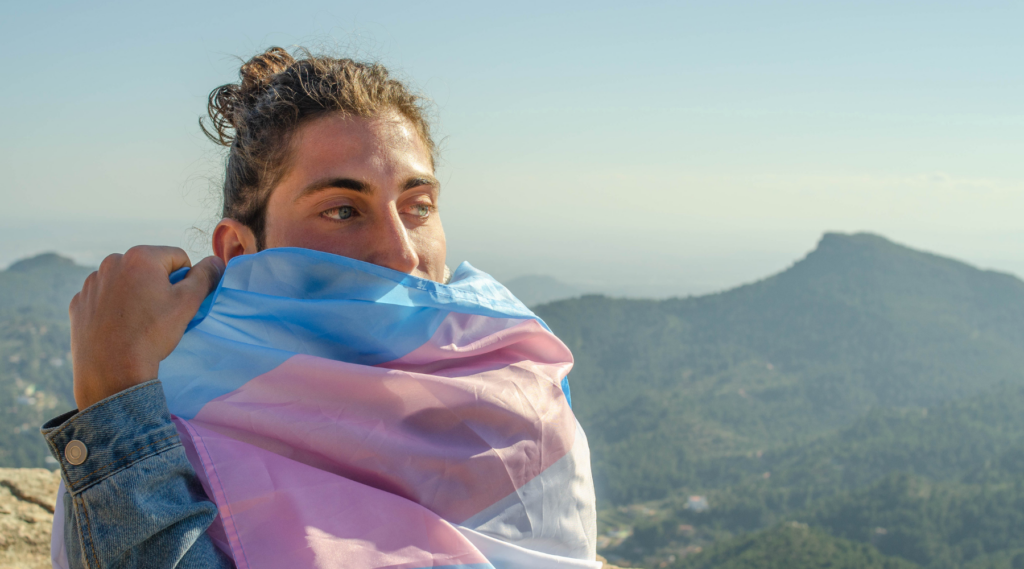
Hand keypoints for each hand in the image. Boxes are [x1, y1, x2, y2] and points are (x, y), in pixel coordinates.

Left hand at [69, 246, 224, 409]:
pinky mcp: (78, 302)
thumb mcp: (188, 303)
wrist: (111, 370)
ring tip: (137, 322)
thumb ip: (205, 276)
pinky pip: (103, 297)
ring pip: (124, 282)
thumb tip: (216, 261)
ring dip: (134, 294)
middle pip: (148, 268)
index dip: (184, 281)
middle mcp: (111, 262)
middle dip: (157, 285)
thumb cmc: (152, 334)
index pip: (177, 258)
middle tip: (158, 314)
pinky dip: (113, 307)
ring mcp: (91, 282)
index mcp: (140, 256)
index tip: (177, 303)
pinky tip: (118, 326)